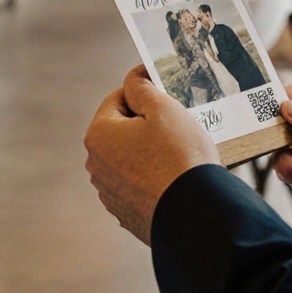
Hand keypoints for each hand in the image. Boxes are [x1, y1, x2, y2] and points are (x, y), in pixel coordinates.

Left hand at [84, 66, 220, 245]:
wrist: (195, 215)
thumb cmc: (179, 157)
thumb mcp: (163, 108)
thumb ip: (142, 87)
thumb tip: (133, 78)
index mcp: (98, 137)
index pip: (117, 99)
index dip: (143, 92)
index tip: (165, 93)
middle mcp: (96, 167)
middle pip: (121, 130)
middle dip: (146, 124)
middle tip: (176, 125)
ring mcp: (110, 194)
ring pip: (130, 159)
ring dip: (149, 152)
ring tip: (178, 153)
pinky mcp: (127, 214)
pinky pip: (139, 185)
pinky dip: (153, 178)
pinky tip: (175, 177)